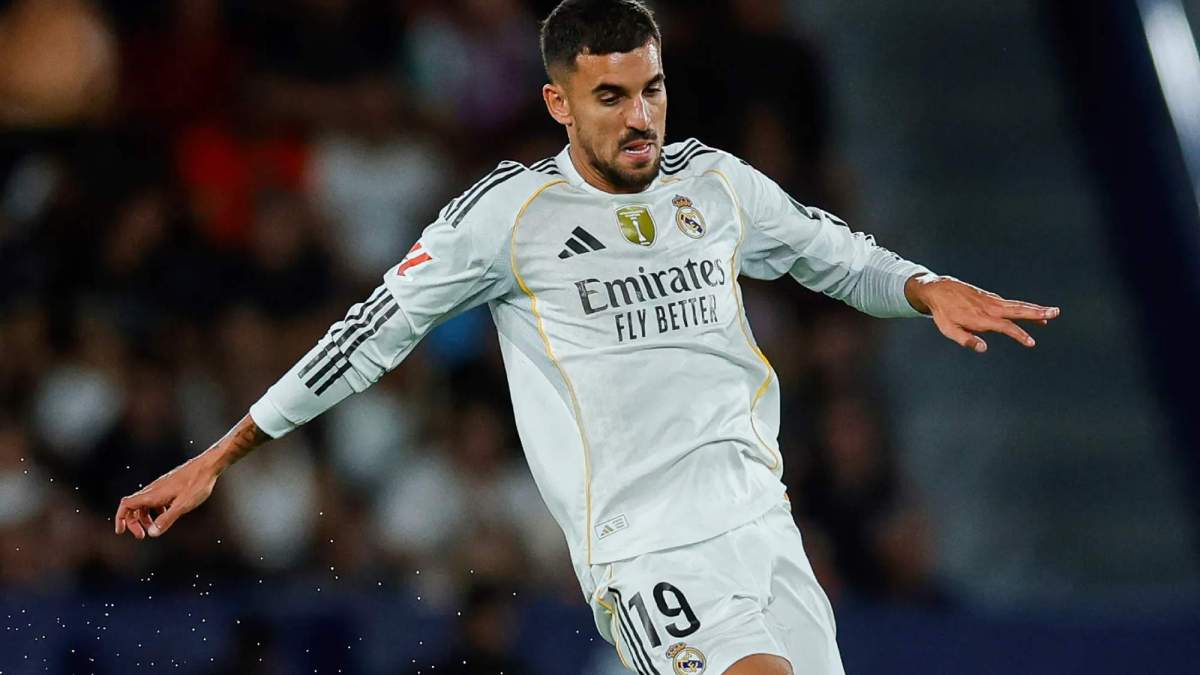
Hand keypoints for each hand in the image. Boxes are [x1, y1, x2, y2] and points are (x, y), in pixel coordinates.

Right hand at [114, 452, 219, 539]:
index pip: (126, 504)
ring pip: (144, 503)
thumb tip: (152, 533)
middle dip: (134, 522)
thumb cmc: (197, 483)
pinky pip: (155, 499)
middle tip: (141, 536)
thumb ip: (166, 519)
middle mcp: (153, 489)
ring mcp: (161, 486)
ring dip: (145, 517)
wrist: (208, 465)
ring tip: (153, 528)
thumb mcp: (183, 505)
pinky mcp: (169, 485)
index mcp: (153, 494)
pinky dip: (155, 510)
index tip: (121, 531)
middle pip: (133, 506)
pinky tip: (167, 514)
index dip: (120, 518)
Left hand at [906, 274, 1060, 352]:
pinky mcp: (991, 298)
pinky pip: (1011, 303)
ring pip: (1017, 305)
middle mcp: (989, 307)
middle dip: (1037, 312)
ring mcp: (992, 301)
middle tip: (1055, 313)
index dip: (1019, 335)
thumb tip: (983, 348)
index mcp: (981, 318)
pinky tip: (1033, 311)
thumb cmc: (943, 313)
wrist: (939, 290)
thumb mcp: (949, 330)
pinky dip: (1024, 307)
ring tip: (1053, 312)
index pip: (1005, 327)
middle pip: (1017, 310)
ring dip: (1035, 308)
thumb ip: (966, 340)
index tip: (1031, 342)